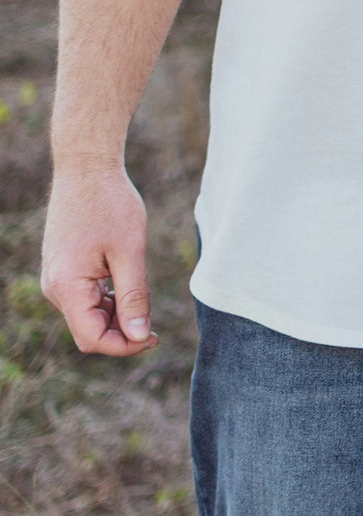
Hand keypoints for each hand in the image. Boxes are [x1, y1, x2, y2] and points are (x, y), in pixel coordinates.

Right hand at [40, 167, 157, 355]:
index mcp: (67, 287)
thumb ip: (134, 296)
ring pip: (87, 317)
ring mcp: (56, 279)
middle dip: (122, 334)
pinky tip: (129, 288)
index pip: (92, 339)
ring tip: (144, 300)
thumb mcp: (130, 252)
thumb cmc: (111, 205)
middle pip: (88, 332)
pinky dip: (108, 302)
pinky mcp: (64, 270)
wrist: (86, 169)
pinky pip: (84, 299)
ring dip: (116, 318)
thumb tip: (139, 336)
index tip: (153, 337)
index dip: (124, 346)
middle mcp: (54, 288)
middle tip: (154, 326)